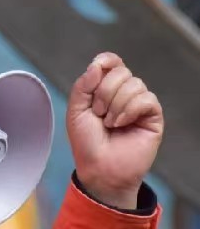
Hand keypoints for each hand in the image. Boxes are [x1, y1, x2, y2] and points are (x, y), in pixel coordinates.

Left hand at [66, 53, 163, 208]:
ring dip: (116, 104)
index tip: (97, 67)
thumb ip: (82, 86)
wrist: (100, 168)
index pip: (111, 63)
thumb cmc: (87, 143)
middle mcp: (123, 94)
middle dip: (105, 91)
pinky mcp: (152, 116)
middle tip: (98, 113)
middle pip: (121, 71)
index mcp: (104, 90)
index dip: (106, 60)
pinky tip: (121, 124)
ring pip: (135, 84)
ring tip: (109, 123)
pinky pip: (146, 99)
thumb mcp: (75, 112)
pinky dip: (130, 110)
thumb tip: (96, 65)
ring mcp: (138, 104)